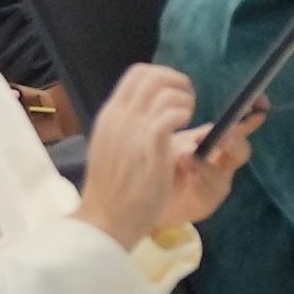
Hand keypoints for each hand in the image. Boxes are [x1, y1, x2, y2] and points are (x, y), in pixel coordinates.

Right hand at [78, 64, 254, 244]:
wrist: (104, 219)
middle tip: (188, 102)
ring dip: (184, 100)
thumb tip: (143, 111)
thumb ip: (124, 127)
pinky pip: (171, 114)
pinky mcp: (150, 145)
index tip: (174, 95)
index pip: (137, 75)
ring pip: (165, 91)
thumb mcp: (110, 147)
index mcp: (111, 115)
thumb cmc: (110, 190)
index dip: (162, 77)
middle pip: (152, 75)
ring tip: (188, 119)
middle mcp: (120, 116)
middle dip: (177, 81)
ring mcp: (134, 129)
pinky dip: (183, 115)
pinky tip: (185, 131)